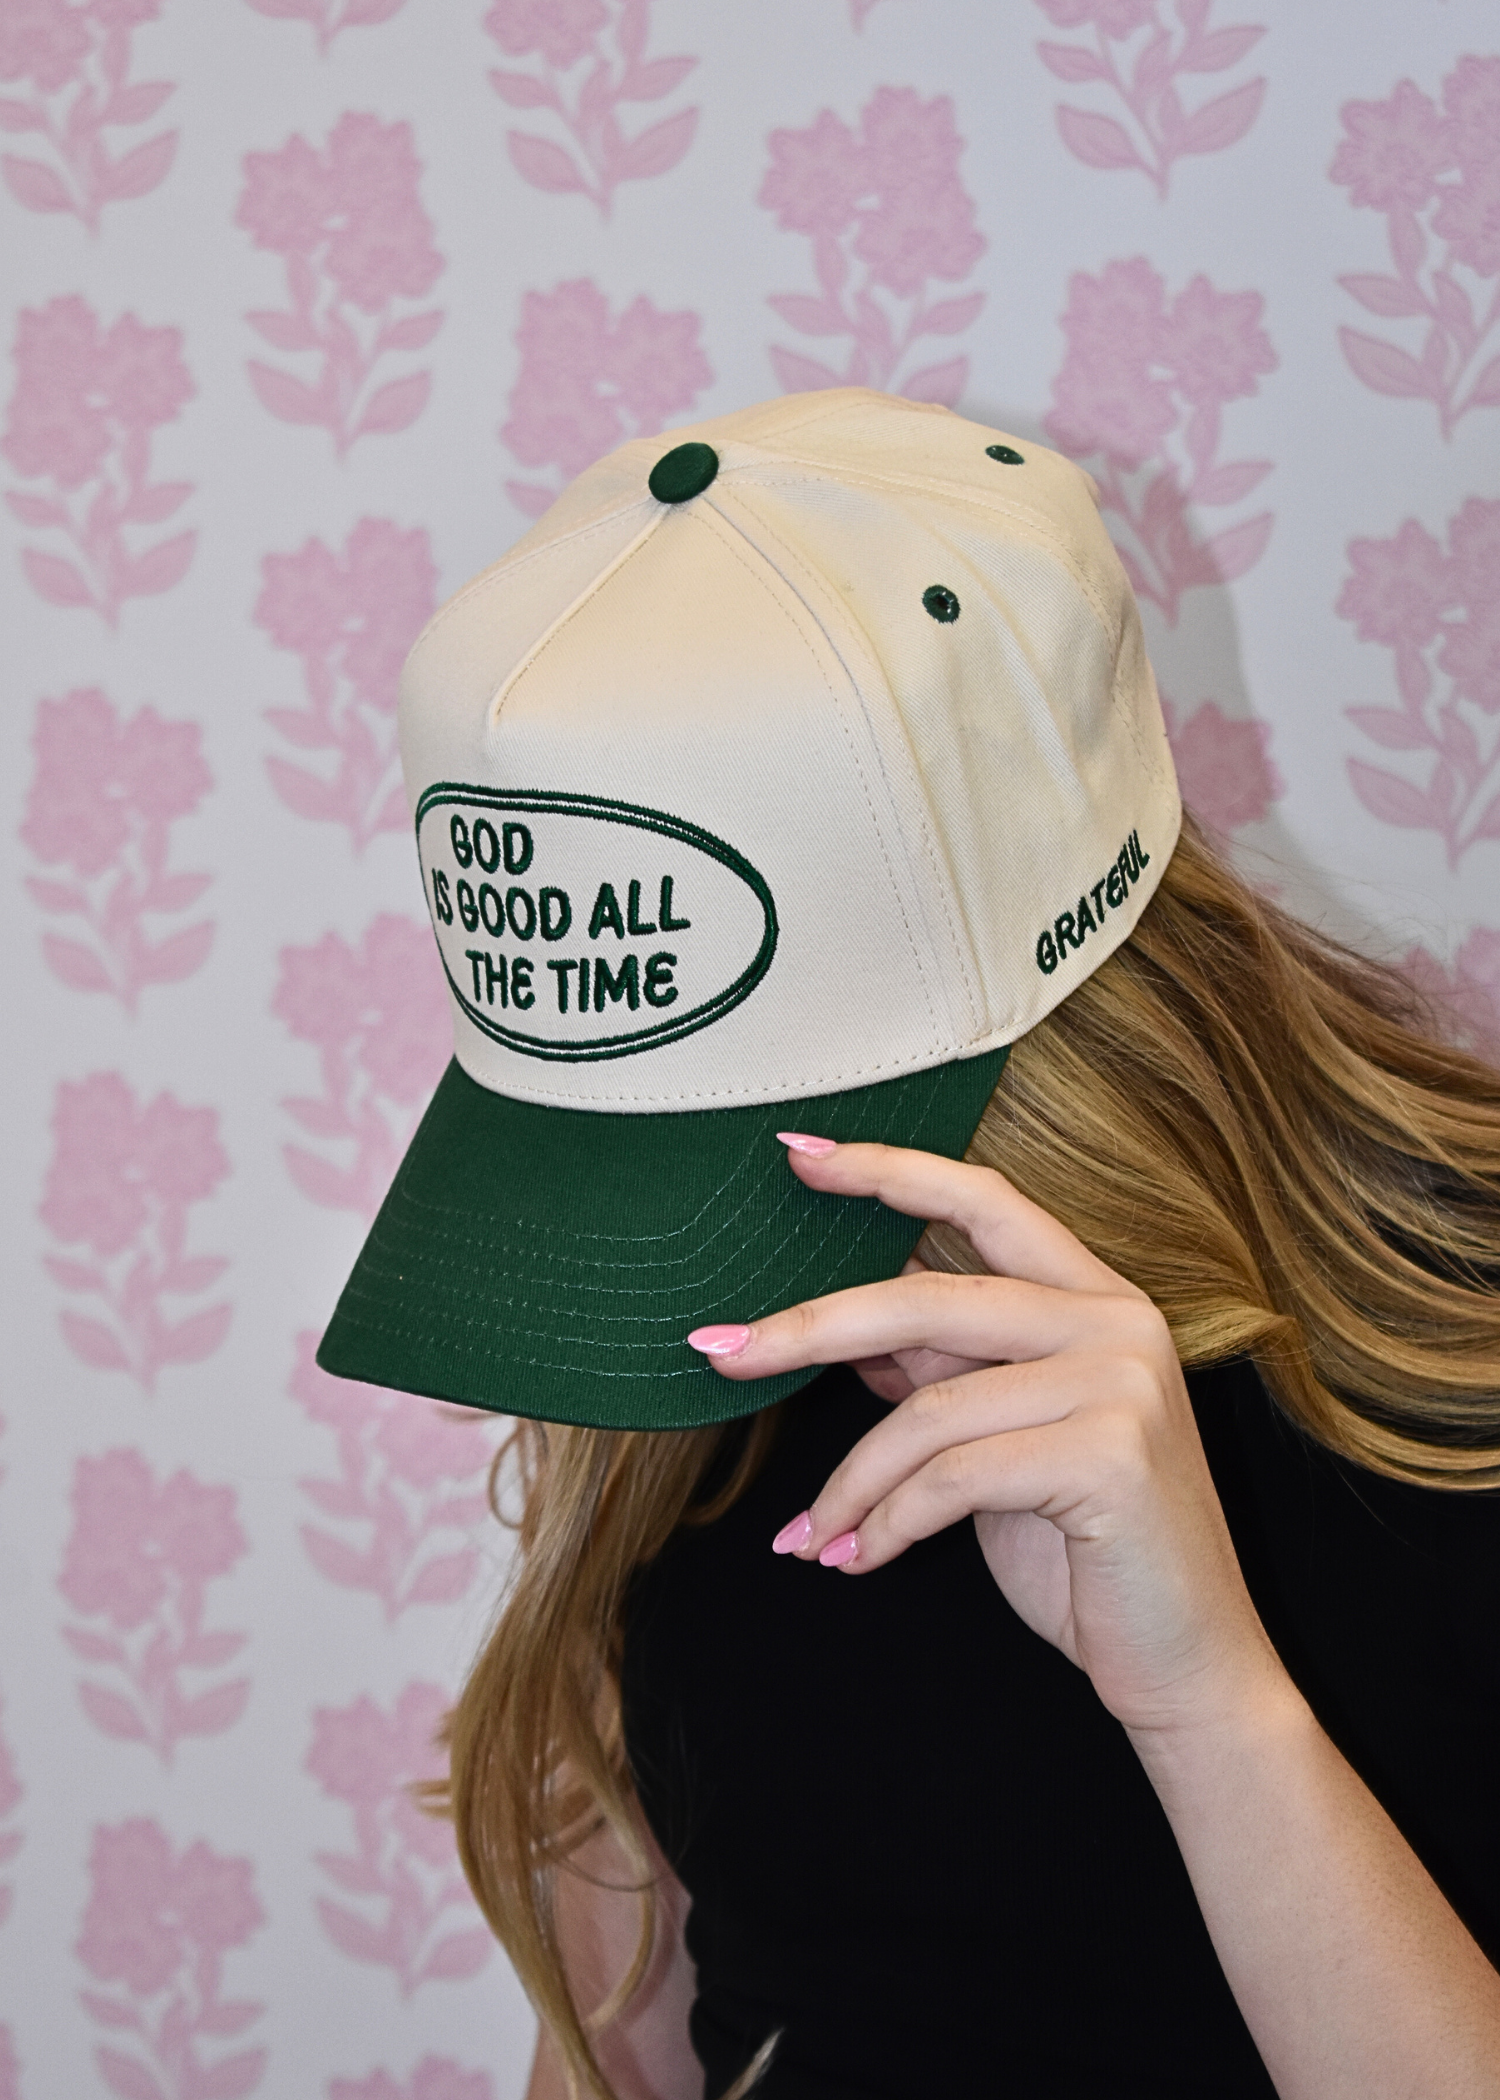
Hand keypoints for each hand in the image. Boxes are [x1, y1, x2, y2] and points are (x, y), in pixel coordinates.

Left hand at [688, 1139, 1287, 1743]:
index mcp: (1097, 1299)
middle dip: (809, 1326)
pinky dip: (886, 1524)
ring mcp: (1121, 1384)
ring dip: (848, 1483)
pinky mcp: (1110, 1456)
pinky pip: (951, 1477)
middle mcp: (1118, 1322)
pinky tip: (855, 1560)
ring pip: (928, 1409)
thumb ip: (947, 1375)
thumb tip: (851, 1333)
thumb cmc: (1092, 1555)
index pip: (984, 1201)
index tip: (797, 1155)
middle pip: (929, 1298)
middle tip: (716, 1349)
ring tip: (810, 1537)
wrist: (1191, 1666)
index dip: (888, 1170)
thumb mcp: (1006, 1443)